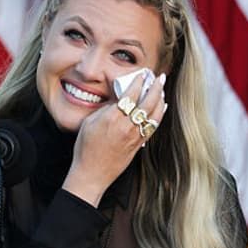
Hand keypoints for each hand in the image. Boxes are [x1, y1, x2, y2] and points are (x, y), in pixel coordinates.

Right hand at [62, 72, 167, 205]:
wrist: (92, 173)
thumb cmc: (85, 148)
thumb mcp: (89, 123)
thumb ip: (104, 109)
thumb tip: (116, 98)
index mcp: (112, 118)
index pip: (130, 95)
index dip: (138, 82)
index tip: (142, 74)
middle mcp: (126, 126)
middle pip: (147, 102)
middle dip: (156, 87)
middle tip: (160, 77)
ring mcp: (134, 136)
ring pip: (154, 114)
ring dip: (160, 99)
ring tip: (162, 89)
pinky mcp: (138, 144)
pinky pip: (153, 126)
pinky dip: (159, 114)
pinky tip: (161, 108)